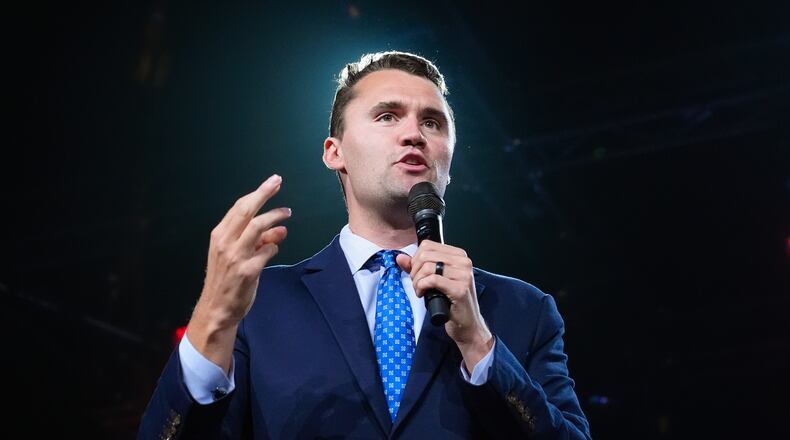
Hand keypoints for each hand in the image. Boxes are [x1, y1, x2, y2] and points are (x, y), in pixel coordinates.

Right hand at [188, 174, 290, 371]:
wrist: (217, 308)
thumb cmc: (227, 279)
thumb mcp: (236, 255)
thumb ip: (257, 240)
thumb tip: (280, 228)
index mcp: (219, 236)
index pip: (239, 207)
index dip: (257, 193)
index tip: (272, 182)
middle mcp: (225, 243)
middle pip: (247, 211)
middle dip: (264, 194)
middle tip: (278, 183)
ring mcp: (235, 256)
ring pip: (258, 227)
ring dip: (275, 217)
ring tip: (287, 213)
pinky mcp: (247, 271)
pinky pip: (267, 251)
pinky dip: (273, 247)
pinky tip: (274, 248)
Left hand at [396, 241, 493, 370]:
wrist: (467, 324)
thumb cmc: (451, 302)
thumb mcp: (434, 281)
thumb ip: (417, 267)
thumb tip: (400, 258)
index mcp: (459, 256)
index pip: (427, 245)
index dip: (415, 259)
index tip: (416, 273)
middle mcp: (464, 262)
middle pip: (425, 255)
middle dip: (414, 271)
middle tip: (416, 284)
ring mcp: (464, 275)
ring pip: (427, 267)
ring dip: (417, 281)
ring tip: (419, 290)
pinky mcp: (460, 288)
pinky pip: (432, 280)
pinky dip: (421, 287)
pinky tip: (422, 294)